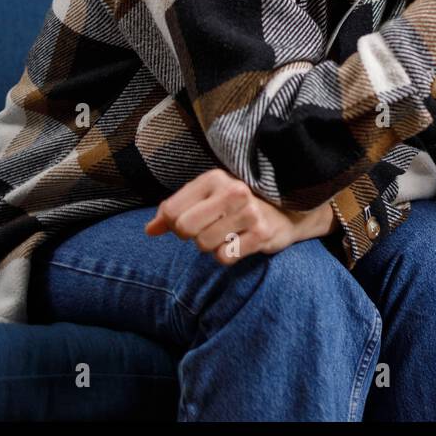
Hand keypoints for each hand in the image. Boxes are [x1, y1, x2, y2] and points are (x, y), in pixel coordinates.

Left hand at [144, 168, 334, 264]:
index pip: (172, 211)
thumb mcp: (206, 198)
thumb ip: (174, 211)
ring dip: (211, 246)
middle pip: (185, 229)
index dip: (175, 224)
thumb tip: (149, 230)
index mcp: (215, 178)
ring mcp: (250, 213)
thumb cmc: (237, 205)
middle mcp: (233, 191)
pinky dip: (227, 256)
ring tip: (228, 234)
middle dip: (192, 236)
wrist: (286, 212)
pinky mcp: (261, 234)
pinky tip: (239, 243)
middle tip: (208, 230)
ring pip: (204, 245)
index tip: (192, 221)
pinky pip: (225, 257)